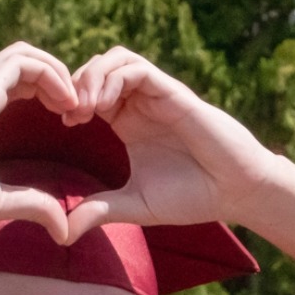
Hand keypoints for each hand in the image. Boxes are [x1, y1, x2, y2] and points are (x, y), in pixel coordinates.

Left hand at [62, 47, 279, 238]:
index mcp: (127, 123)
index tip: (65, 125)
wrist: (233, 192)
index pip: (89, 92)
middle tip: (69, 114)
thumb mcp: (135, 206)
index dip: (71, 100)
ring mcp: (156, 96)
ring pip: (114, 60)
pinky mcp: (172, 94)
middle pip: (97, 68)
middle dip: (75, 84)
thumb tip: (61, 233)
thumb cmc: (192, 197)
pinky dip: (113, 79)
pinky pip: (136, 70)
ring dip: (92, 76)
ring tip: (85, 107)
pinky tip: (104, 106)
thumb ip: (99, 212)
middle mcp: (140, 105)